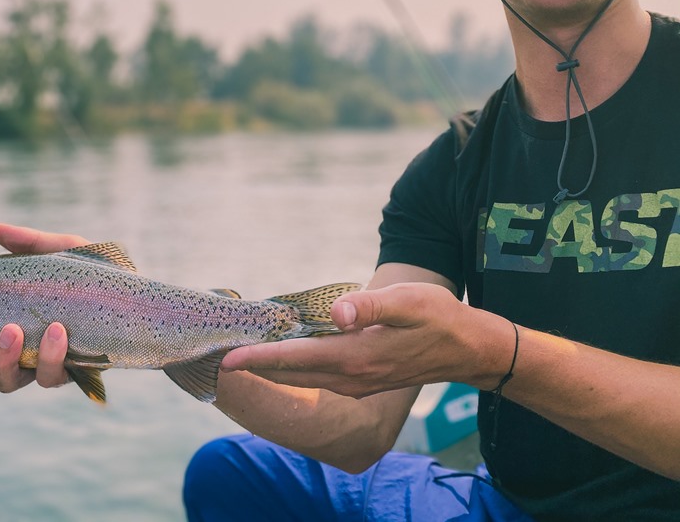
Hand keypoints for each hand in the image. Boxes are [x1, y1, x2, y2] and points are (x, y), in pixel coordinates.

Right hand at [0, 223, 89, 392]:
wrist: (138, 296)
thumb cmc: (91, 276)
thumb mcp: (60, 253)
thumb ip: (29, 244)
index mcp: (8, 333)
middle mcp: (23, 358)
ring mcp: (48, 367)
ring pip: (16, 381)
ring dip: (11, 359)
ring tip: (21, 329)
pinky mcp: (75, 372)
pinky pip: (55, 376)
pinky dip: (52, 355)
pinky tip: (56, 332)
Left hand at [220, 283, 510, 397]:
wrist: (468, 348)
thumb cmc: (439, 317)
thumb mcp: (410, 302)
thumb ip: (371, 306)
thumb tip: (339, 313)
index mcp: (356, 357)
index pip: (296, 360)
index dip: (259, 359)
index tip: (226, 359)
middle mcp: (350, 376)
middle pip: (289, 375)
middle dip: (252, 367)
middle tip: (216, 356)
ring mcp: (354, 383)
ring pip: (299, 379)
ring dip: (267, 370)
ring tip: (236, 357)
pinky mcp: (359, 380)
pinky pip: (312, 378)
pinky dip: (288, 370)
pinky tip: (276, 358)